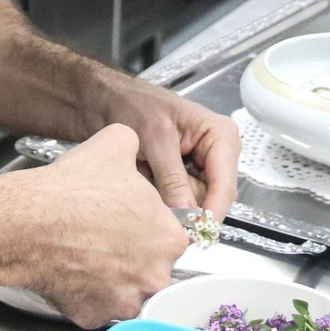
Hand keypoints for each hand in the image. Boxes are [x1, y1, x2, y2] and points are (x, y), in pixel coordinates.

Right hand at [9, 124, 188, 327]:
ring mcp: (124, 301)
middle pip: (150, 265)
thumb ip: (136, 147)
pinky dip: (85, 292)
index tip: (128, 218)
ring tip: (85, 251)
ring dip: (111, 275)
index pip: (170, 234)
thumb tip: (134, 145)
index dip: (147, 223)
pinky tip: (71, 268)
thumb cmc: (73, 189)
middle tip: (104, 234)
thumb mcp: (115, 143)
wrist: (28, 222)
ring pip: (124, 289)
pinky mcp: (93, 317)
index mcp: (169, 238)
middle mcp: (154, 276)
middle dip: (131, 252)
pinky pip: (95, 305)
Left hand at [102, 78, 241, 221]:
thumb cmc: (132, 103)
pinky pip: (176, 201)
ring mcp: (198, 167)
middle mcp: (215, 154)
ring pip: (193, 204)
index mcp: (220, 135)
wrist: (105, 98)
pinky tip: (143, 182)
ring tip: (143, 181)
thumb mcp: (154, 138)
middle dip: (186, 208)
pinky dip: (159, 199)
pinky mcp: (180, 178)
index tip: (194, 232)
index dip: (212, 211)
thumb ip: (171, 178)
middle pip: (212, 198)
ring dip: (168, 202)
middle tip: (159, 212)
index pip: (225, 183)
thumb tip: (186, 216)